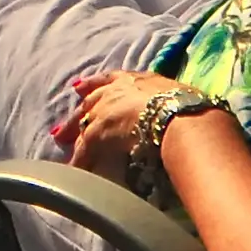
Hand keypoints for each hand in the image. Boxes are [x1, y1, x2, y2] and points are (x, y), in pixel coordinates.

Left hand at [53, 71, 186, 183]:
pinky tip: (75, 170)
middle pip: (91, 103)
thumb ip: (169, 102)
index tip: (79, 88)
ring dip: (74, 138)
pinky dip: (80, 160)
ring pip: (85, 125)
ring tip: (66, 152)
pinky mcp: (99, 131)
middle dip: (77, 116)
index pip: (110, 80)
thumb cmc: (187, 106)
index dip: (94, 84)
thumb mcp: (177, 96)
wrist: (177, 116)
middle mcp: (117, 91)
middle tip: (62, 129)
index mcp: (137, 80)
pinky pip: (85, 149)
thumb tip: (179, 113)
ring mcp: (106, 110)